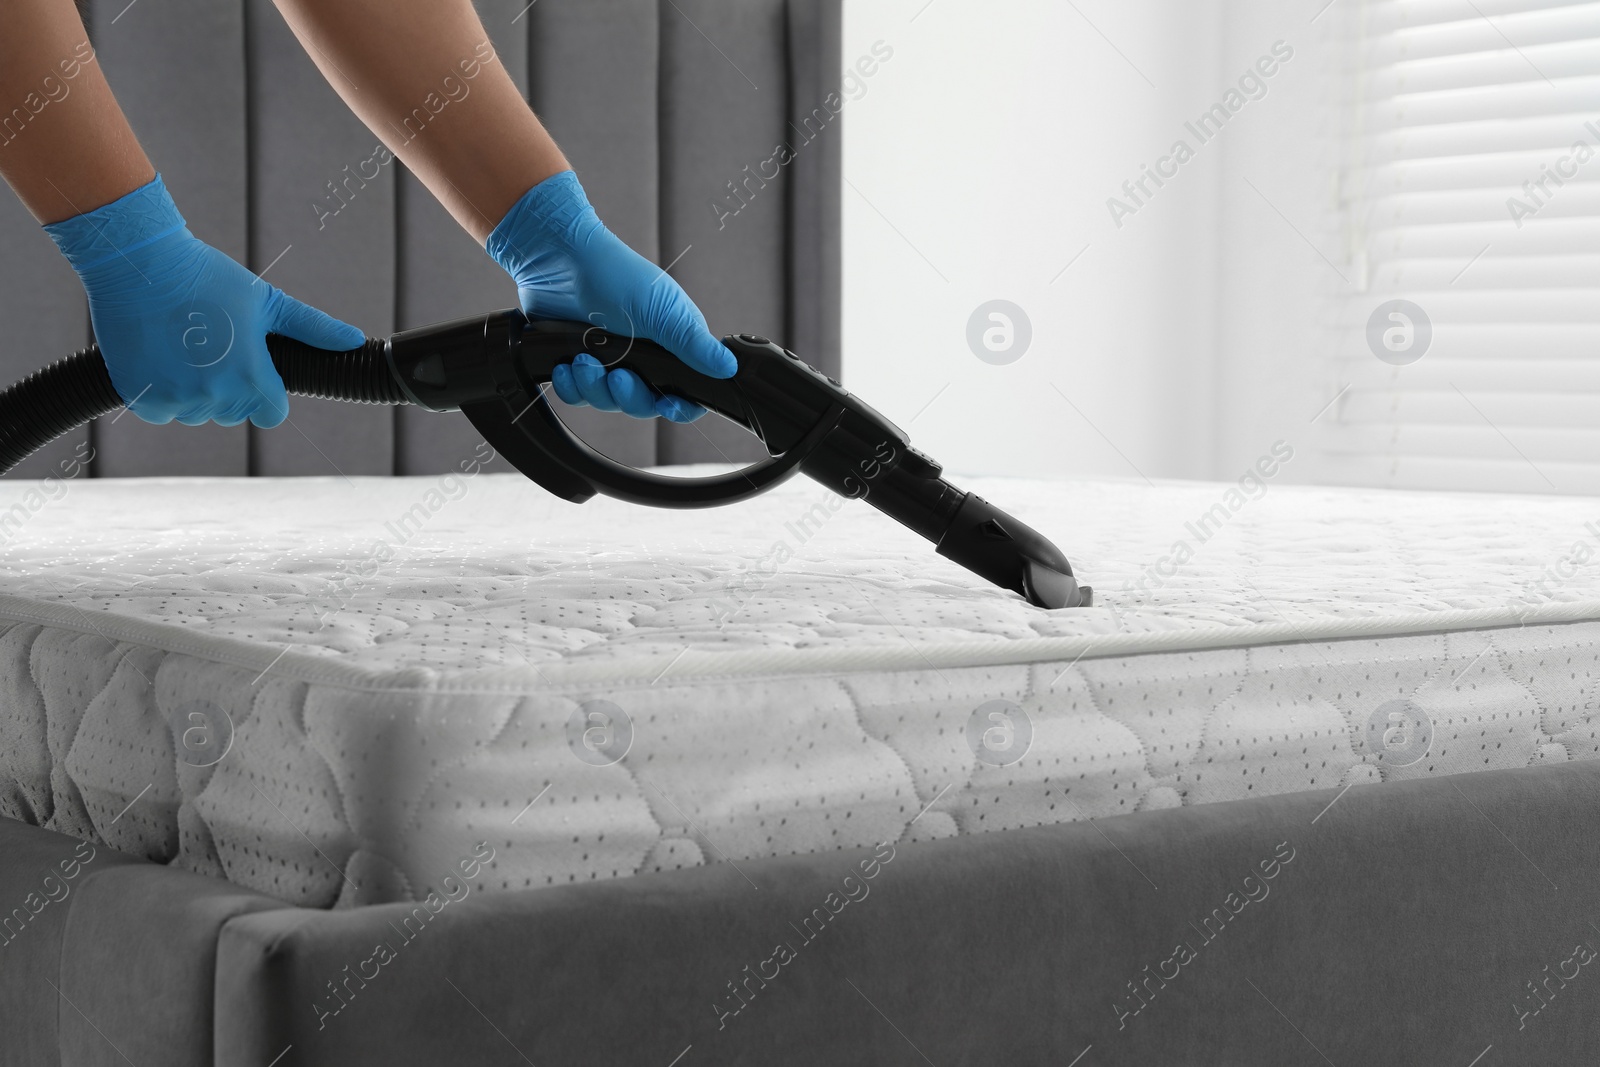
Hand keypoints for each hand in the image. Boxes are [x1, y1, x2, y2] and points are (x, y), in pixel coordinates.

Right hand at [44, 174, 364, 427]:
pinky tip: (162, 357)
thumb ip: (313, 328)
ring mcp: (177, 398)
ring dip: (195, 392)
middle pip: (234, 413)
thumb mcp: (267, 301)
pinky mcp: (142, 397)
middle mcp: (215, 395)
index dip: (266, 394)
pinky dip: (162, 393)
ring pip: (197, 413)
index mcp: (252, 377)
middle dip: (230, 389)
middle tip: (214, 347)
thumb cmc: (207, 278)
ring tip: (186, 348)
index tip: (254, 371)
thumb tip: (354, 339)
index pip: (271, 414)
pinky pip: (162, 411)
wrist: (138, 263)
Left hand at [486, 169, 735, 422]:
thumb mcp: (664, 312)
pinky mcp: (576, 360)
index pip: (683, 393)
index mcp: (671, 346)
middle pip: (641, 404)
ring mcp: (607, 359)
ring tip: (585, 361)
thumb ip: (695, 346)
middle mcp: (641, 357)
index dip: (677, 406)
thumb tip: (729, 368)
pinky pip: (575, 394)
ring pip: (606, 401)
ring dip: (594, 388)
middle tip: (617, 375)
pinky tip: (567, 365)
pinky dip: (570, 385)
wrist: (561, 258)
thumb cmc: (616, 275)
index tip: (666, 403)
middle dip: (627, 396)